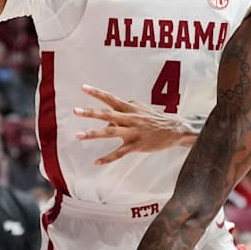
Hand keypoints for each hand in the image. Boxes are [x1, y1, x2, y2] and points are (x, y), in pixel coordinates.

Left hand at [73, 85, 196, 163]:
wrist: (175, 130)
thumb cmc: (155, 118)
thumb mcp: (141, 108)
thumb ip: (125, 107)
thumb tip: (110, 114)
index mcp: (130, 108)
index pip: (110, 98)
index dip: (97, 93)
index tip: (83, 87)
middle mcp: (130, 118)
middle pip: (107, 114)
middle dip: (91, 112)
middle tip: (75, 110)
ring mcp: (133, 132)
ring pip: (110, 133)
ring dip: (93, 134)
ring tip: (78, 136)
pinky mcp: (137, 146)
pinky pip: (120, 153)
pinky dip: (108, 158)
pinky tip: (96, 162)